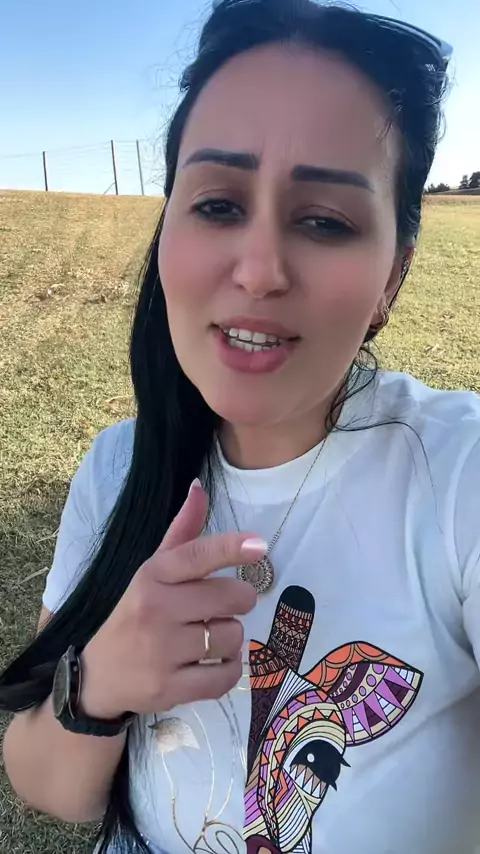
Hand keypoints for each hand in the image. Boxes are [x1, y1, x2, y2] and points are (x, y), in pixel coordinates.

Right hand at [79, 480, 265, 718]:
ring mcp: (161, 652)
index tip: (260, 545)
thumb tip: (199, 487)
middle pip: (229, 598)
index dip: (231, 548)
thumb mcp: (152, 571)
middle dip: (239, 601)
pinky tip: (215, 663)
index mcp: (152, 575)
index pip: (196, 555)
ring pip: (232, 636)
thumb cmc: (135, 614)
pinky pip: (225, 677)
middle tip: (225, 606)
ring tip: (210, 638)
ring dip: (232, 637)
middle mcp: (155, 609)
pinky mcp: (169, 688)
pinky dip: (230, 670)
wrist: (99, 676)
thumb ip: (182, 533)